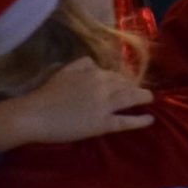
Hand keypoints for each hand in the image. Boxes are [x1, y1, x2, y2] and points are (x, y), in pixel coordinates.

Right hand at [0, 59, 155, 146]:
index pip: (114, 74)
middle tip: (142, 93)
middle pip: (125, 85)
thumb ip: (82, 64)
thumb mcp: (65, 70)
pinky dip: (140, 120)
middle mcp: (102, 86)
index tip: (127, 83)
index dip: (122, 80)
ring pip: (130, 99)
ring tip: (150, 99)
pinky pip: (126, 121)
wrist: (36, 114)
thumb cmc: (47, 93)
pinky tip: (150, 119)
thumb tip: (96, 63)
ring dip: (143, 98)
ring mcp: (104, 105)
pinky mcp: (103, 123)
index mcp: (93, 72)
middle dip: (134, 88)